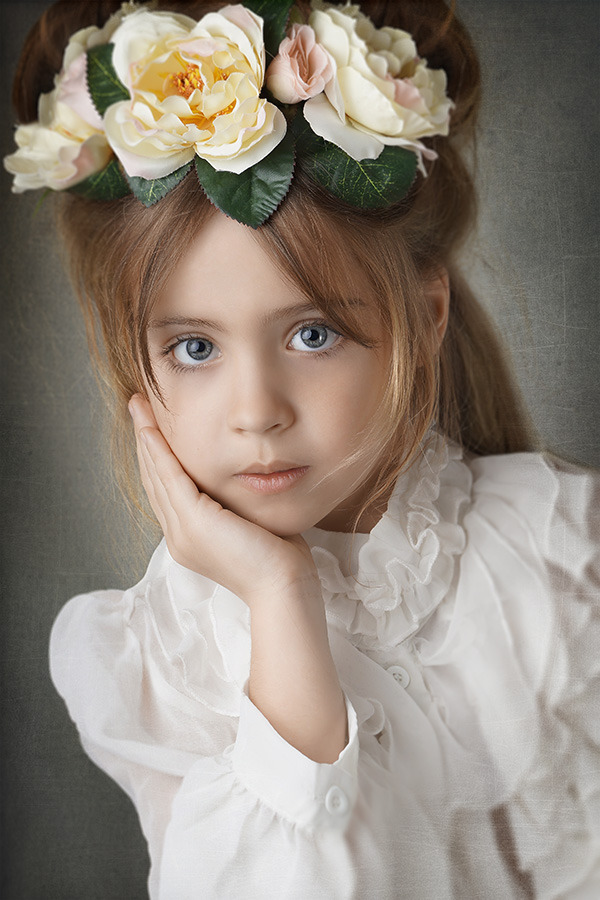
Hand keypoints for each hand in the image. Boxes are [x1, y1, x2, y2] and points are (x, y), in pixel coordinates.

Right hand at [129, 394, 319, 607]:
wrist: (283, 586)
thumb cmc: (279, 559)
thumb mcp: (251, 524)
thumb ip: (237, 504)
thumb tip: (242, 480)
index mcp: (190, 538)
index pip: (166, 490)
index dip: (156, 457)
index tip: (152, 427)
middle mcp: (179, 535)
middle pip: (154, 478)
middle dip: (144, 440)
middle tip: (137, 407)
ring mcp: (183, 531)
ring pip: (156, 474)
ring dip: (145, 438)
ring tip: (138, 407)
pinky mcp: (194, 521)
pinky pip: (169, 477)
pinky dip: (158, 451)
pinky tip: (150, 429)